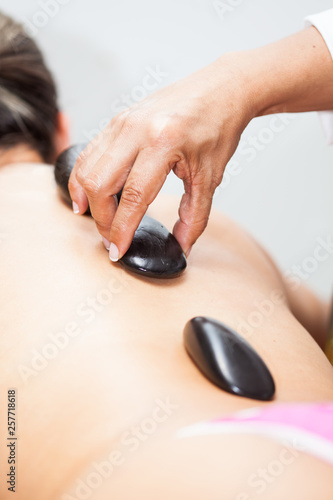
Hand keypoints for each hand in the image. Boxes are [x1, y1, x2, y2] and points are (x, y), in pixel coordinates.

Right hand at [69, 53, 252, 259]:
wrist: (220, 90)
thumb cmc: (217, 128)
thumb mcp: (210, 177)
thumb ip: (194, 217)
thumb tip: (181, 246)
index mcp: (164, 143)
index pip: (133, 196)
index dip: (121, 229)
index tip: (118, 251)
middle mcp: (137, 129)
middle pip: (100, 184)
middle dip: (102, 219)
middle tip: (111, 239)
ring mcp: (123, 122)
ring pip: (87, 168)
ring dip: (88, 200)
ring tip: (100, 220)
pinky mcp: (117, 119)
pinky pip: (90, 153)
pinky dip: (85, 178)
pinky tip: (89, 195)